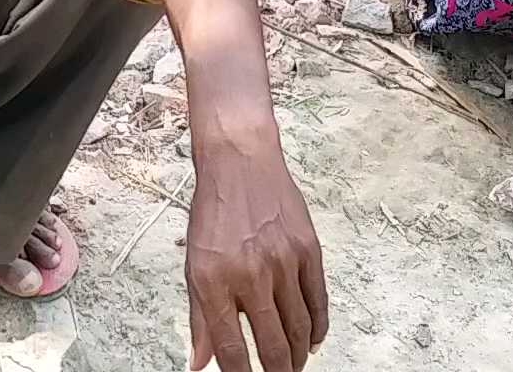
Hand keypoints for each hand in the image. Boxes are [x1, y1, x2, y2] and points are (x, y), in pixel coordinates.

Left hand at [185, 130, 328, 371]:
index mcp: (214, 281)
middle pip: (272, 344)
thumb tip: (199, 363)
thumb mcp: (194, 264)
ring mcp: (283, 261)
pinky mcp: (308, 249)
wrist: (240, 161)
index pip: (231, 348)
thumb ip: (199, 317)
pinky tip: (312, 341)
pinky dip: (318, 327)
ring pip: (299, 327)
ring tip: (293, 368)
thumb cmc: (215, 212)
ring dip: (297, 356)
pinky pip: (318, 300)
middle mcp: (250, 274)